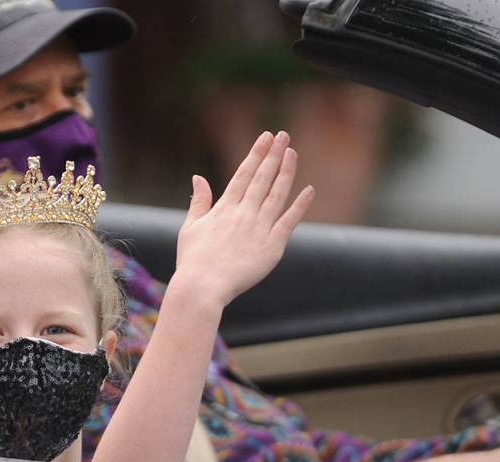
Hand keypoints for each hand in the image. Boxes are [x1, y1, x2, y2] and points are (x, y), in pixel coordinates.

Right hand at [172, 130, 314, 307]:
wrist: (202, 287)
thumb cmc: (193, 261)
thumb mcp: (190, 228)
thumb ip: (198, 202)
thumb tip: (198, 177)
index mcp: (224, 208)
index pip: (243, 174)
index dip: (256, 154)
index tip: (266, 138)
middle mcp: (243, 213)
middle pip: (262, 178)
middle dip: (274, 155)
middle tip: (284, 135)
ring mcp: (259, 228)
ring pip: (277, 194)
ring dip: (286, 172)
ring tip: (293, 153)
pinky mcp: (272, 246)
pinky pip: (289, 221)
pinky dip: (299, 205)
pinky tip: (309, 190)